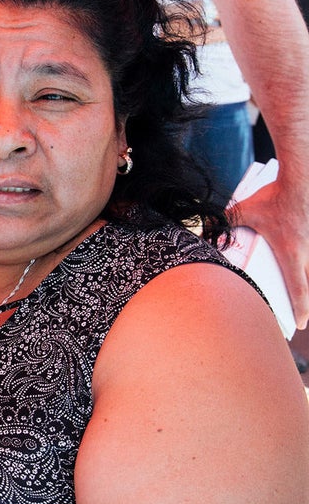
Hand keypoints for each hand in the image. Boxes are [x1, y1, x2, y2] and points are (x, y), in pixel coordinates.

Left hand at [230, 175, 308, 328]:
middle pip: (307, 282)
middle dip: (302, 301)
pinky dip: (305, 261)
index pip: (298, 287)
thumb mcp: (245, 211)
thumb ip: (226, 221)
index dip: (299, 308)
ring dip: (305, 278)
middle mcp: (308, 252)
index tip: (299, 324)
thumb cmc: (274, 196)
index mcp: (291, 253)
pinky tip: (300, 254)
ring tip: (297, 291)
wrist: (302, 178)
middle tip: (296, 318)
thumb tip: (205, 227)